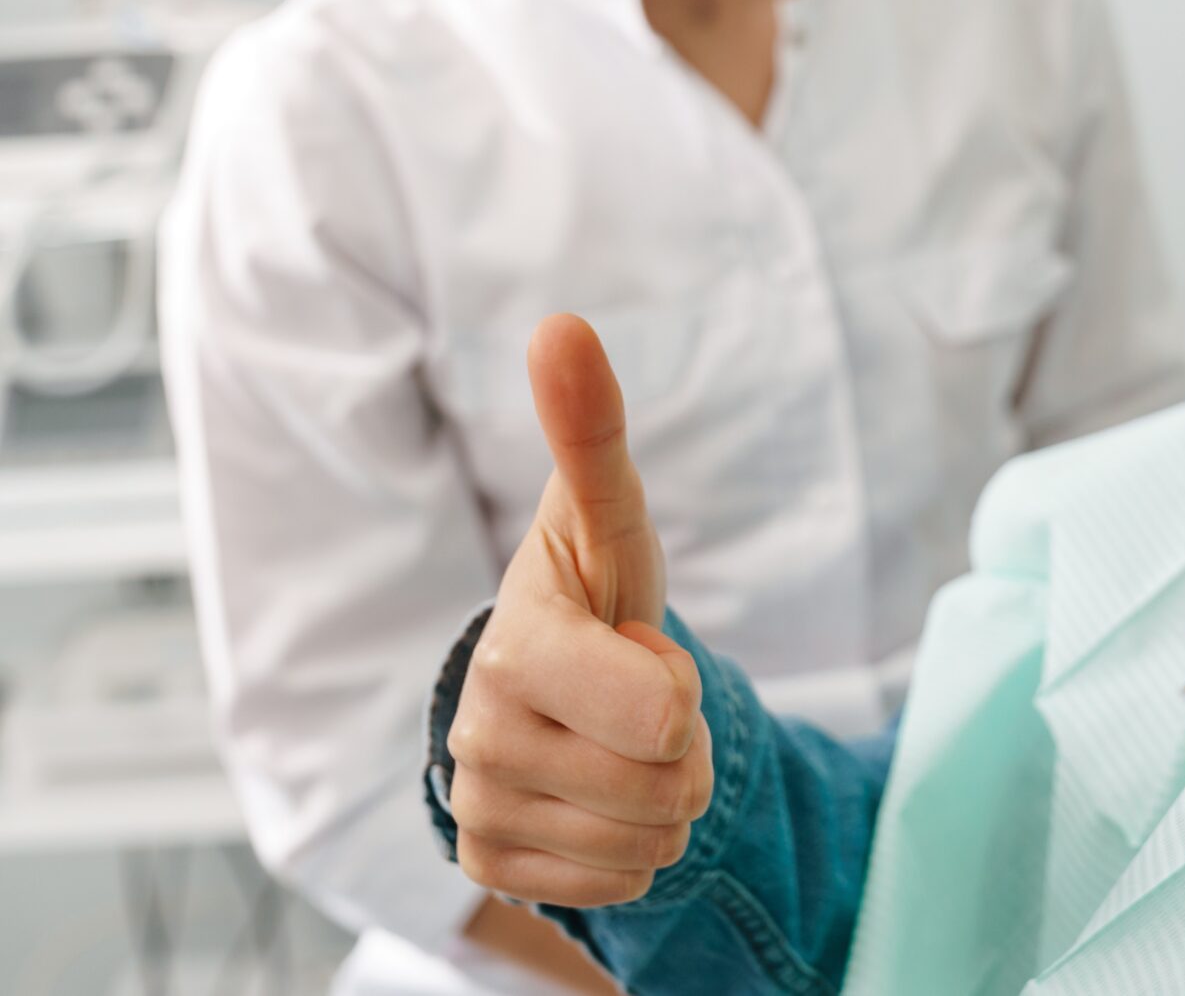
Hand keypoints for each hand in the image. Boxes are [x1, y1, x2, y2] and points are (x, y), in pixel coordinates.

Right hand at [447, 314, 711, 906]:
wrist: (536, 685)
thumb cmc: (589, 590)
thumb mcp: (607, 517)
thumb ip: (592, 431)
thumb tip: (562, 324)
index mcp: (518, 649)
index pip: (662, 714)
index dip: (677, 686)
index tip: (637, 647)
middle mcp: (482, 735)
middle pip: (670, 784)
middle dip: (681, 743)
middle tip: (638, 698)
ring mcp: (479, 805)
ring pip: (652, 839)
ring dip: (659, 795)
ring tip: (616, 739)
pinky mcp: (489, 865)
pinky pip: (622, 884)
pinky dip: (627, 846)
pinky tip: (592, 790)